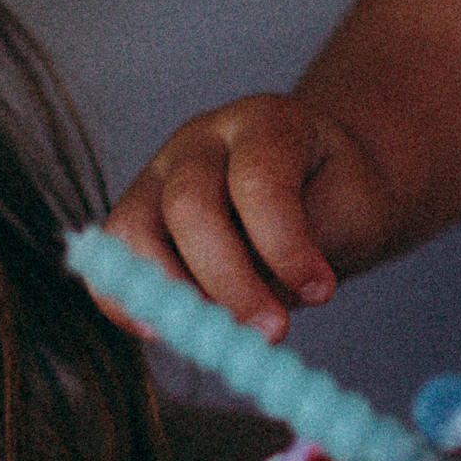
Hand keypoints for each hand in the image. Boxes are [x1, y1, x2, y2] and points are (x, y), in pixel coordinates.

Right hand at [101, 93, 384, 339]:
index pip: (258, 179)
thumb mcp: (347, 208)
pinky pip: (112, 263)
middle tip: (270, 333)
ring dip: (174, 298)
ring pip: (136, 232)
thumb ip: (305, 243)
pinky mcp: (137, 214)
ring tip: (222, 339)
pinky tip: (168, 333)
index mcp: (264, 121)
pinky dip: (129, 305)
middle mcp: (202, 140)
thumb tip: (258, 312)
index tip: (321, 292)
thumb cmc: (337, 193)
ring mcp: (160, 174)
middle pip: (190, 205)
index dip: (284, 244)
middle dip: (228, 282)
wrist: (321, 181)